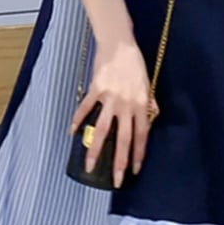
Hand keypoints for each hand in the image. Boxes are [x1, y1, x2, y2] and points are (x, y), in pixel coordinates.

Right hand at [70, 38, 152, 187]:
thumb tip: (151, 117)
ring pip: (102, 129)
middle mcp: (126, 104)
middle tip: (115, 180)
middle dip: (119, 161)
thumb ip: (149, 103)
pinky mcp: (95, 89)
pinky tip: (72, 133)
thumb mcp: (147, 84)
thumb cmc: (135, 64)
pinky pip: (85, 109)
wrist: (119, 44)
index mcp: (140, 104)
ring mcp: (110, 98)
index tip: (134, 170)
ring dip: (95, 149)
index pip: (141, 135)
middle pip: (123, 138)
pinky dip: (77, 120)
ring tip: (90, 166)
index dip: (138, 154)